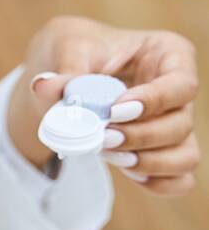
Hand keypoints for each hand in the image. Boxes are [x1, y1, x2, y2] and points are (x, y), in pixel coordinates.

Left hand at [7, 16, 199, 195]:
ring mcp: (176, 123)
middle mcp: (178, 91)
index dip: (152, 103)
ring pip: (185, 156)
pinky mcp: (165, 151)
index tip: (113, 112)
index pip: (181, 85)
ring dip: (148, 163)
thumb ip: (65, 68)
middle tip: (101, 137)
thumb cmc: (79, 47)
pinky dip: (157, 184)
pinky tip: (126, 172)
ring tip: (107, 154)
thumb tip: (43, 86)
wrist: (69, 68)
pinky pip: (180, 180)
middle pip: (181, 124)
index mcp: (169, 54)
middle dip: (140, 137)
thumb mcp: (69, 46)